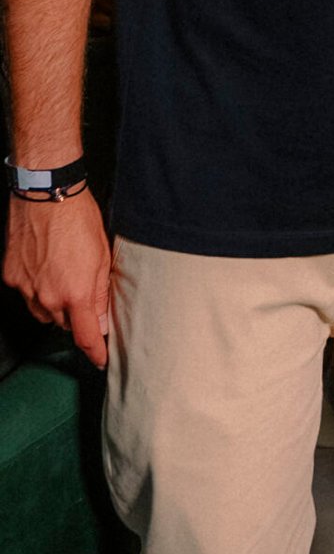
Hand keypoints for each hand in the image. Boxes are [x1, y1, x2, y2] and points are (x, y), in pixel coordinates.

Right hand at [3, 188, 111, 367]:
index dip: (95, 352)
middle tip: (84, 294)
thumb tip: (101, 322)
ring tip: (64, 276)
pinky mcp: (11, 276)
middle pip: (63, 323)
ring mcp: (26, 288)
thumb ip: (100, 294)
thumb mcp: (102, 256)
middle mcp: (48, 297)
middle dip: (76, 316)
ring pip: (43, 311)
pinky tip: (45, 266)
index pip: (86, 337)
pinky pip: (26, 293)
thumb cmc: (79, 219)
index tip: (100, 360)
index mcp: (75, 294)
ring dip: (55, 303)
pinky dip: (37, 287)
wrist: (45, 193)